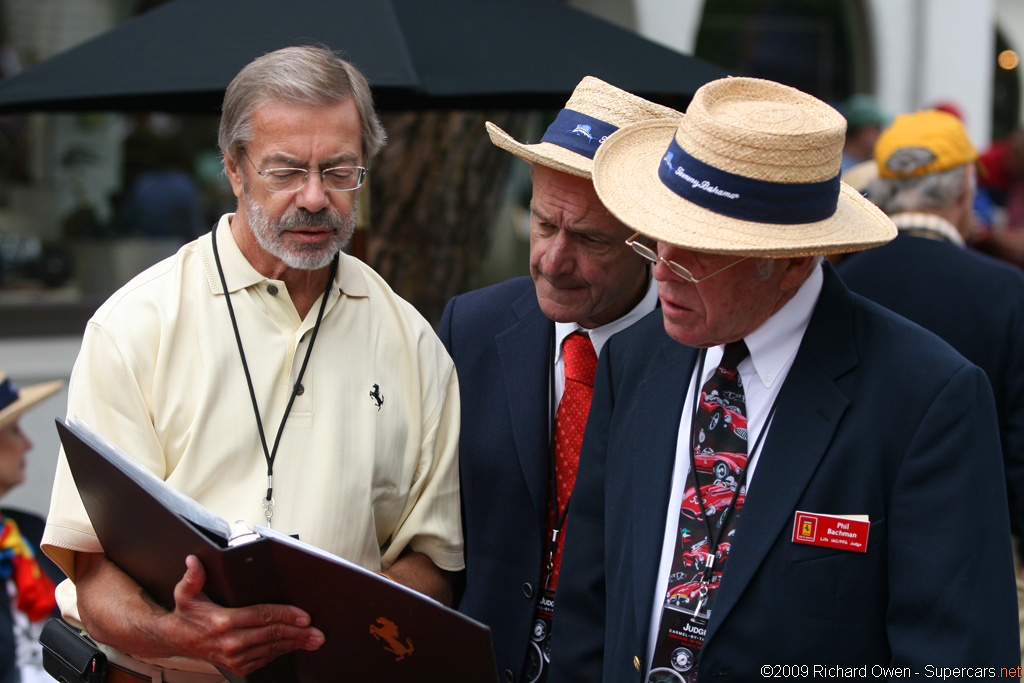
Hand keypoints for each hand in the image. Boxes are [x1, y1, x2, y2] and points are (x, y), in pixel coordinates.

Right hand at [164, 555, 324, 674]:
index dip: (286, 615)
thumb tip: (194, 561)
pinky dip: (281, 651)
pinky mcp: (239, 666)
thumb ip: (193, 576)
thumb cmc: (187, 615)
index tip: (305, 616)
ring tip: (312, 640)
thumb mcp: (186, 593)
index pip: (262, 616)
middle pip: (273, 634)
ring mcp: (235, 657)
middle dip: (299, 633)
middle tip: (317, 632)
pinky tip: (293, 645)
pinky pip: (266, 658)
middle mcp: (231, 642)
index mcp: (223, 622)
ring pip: (273, 648)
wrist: (176, 640)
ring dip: (295, 644)